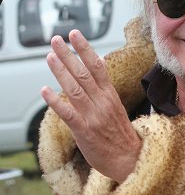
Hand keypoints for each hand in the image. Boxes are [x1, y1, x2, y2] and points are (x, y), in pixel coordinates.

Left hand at [41, 30, 140, 183]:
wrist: (130, 160)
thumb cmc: (121, 135)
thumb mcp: (116, 108)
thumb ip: (104, 89)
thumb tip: (98, 67)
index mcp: (110, 96)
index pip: (97, 66)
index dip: (85, 49)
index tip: (75, 34)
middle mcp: (102, 103)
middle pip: (84, 74)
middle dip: (68, 55)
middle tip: (56, 40)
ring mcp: (94, 117)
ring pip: (75, 89)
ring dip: (61, 71)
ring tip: (49, 57)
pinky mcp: (85, 131)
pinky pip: (68, 114)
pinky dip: (56, 102)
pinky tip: (45, 91)